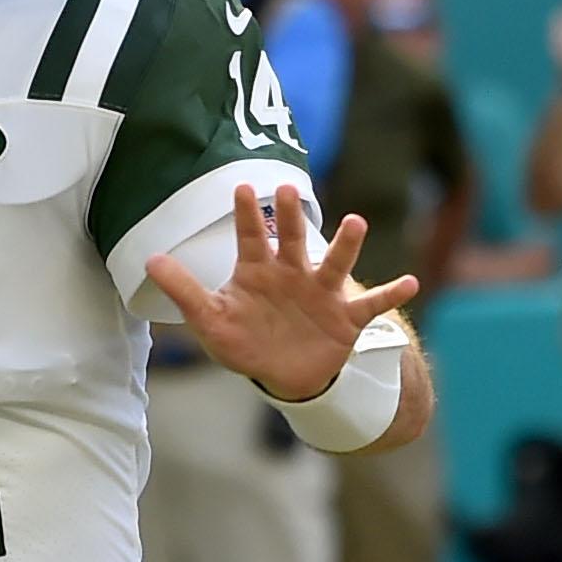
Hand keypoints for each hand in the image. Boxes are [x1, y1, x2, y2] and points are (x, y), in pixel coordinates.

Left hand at [144, 184, 418, 401]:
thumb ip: (185, 292)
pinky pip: (372, 305)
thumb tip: (150, 260)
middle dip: (291, 216)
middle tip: (289, 189)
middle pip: (292, 239)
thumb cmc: (245, 342)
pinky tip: (411, 282)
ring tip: (356, 222)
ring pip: (335, 264)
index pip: (251, 236)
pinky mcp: (346, 318)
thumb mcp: (211, 321)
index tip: (242, 187)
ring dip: (346, 244)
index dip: (247, 214)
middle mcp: (293, 273)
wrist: (284, 374)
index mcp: (258, 271)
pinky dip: (390, 294)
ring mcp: (322, 293)